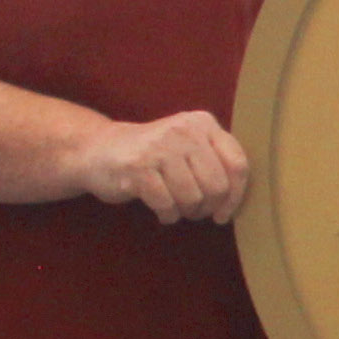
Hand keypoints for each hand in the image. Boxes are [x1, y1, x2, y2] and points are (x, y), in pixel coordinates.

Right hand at [74, 109, 248, 224]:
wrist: (101, 150)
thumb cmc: (155, 157)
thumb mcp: (190, 147)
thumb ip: (217, 162)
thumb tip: (237, 200)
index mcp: (203, 123)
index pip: (238, 165)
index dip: (236, 196)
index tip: (224, 213)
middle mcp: (184, 130)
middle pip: (217, 186)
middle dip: (207, 207)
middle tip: (194, 210)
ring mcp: (160, 147)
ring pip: (193, 198)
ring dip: (186, 212)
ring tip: (175, 206)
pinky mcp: (138, 167)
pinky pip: (167, 205)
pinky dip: (166, 215)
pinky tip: (159, 208)